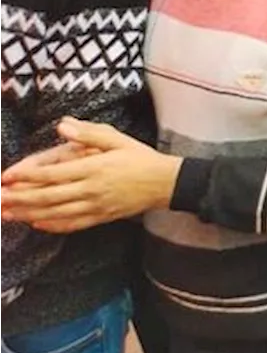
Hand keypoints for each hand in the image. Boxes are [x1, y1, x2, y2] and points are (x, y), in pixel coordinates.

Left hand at [0, 121, 181, 232]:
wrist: (164, 183)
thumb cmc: (140, 157)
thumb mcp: (118, 138)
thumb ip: (89, 133)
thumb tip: (63, 126)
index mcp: (93, 168)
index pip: (52, 174)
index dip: (26, 176)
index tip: (5, 177)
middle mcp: (91, 189)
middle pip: (47, 197)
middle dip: (18, 199)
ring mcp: (95, 206)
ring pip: (55, 213)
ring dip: (28, 214)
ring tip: (7, 214)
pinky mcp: (100, 217)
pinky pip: (71, 224)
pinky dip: (51, 226)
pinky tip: (36, 224)